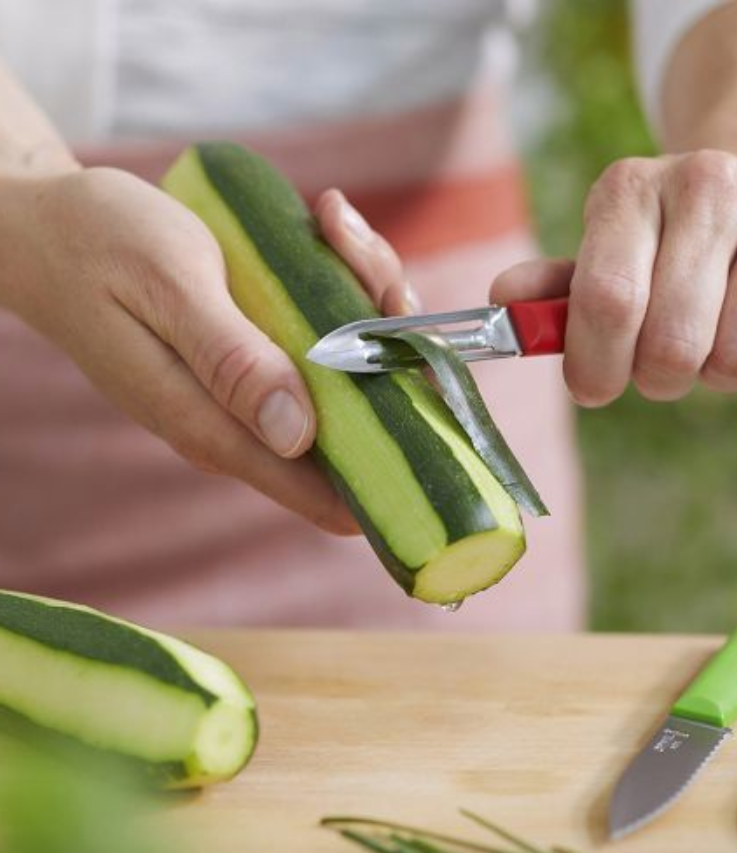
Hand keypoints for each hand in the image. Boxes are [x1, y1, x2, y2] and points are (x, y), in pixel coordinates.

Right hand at [0, 167, 410, 532]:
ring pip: (352, 376)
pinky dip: (342, 288)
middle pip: (359, 428)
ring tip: (333, 224)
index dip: (394, 470)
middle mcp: (245, 426)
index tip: (436, 405)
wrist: (49, 226)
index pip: (324, 495)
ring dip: (368, 302)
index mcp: (217, 428)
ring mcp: (255, 394)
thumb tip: (299, 436)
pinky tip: (323, 228)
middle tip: (369, 265)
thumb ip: (231, 361)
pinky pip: (327, 342)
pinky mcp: (260, 361)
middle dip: (391, 354)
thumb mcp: (169, 287)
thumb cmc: (100, 246)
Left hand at [492, 150, 736, 405]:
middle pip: (673, 345)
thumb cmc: (677, 240)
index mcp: (631, 188)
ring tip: (720, 336)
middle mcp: (710, 182)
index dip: (596, 367)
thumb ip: (558, 291)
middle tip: (666, 362)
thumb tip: (504, 303)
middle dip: (661, 378)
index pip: (606, 301)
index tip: (595, 388)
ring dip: (722, 373)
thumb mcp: (610, 250)